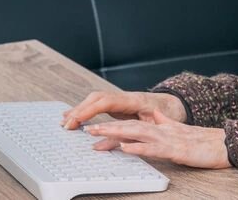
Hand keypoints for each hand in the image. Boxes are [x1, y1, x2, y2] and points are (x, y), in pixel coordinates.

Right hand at [61, 90, 186, 130]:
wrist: (173, 104)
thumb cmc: (166, 115)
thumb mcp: (156, 126)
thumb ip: (138, 132)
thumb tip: (121, 142)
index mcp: (133, 100)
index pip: (105, 102)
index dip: (89, 110)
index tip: (76, 120)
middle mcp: (123, 96)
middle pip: (96, 98)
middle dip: (79, 110)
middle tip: (66, 125)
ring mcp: (119, 98)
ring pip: (94, 99)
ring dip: (79, 109)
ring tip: (65, 121)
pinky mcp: (116, 103)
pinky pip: (97, 103)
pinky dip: (84, 109)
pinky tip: (73, 115)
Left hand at [85, 109, 230, 168]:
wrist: (224, 144)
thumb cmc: (202, 141)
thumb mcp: (180, 130)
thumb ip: (166, 122)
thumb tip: (155, 115)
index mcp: (160, 126)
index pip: (132, 123)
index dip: (112, 124)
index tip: (95, 126)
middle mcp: (161, 129)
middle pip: (128, 125)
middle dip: (106, 127)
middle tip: (86, 128)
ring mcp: (167, 138)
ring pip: (136, 133)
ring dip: (114, 133)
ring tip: (97, 133)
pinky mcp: (175, 149)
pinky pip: (152, 148)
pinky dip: (137, 147)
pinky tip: (124, 147)